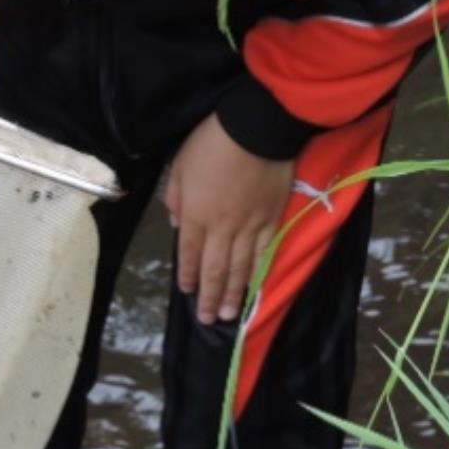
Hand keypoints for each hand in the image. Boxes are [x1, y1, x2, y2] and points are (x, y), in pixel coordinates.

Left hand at [164, 113, 293, 324]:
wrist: (257, 129)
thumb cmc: (214, 142)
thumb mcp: (180, 164)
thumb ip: (175, 197)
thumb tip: (177, 223)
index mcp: (196, 213)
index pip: (190, 253)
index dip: (189, 275)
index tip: (188, 292)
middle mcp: (223, 227)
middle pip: (215, 269)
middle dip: (210, 296)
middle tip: (209, 319)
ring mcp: (251, 226)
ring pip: (241, 267)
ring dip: (234, 293)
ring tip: (230, 313)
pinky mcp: (273, 219)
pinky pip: (264, 252)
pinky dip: (258, 272)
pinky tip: (255, 286)